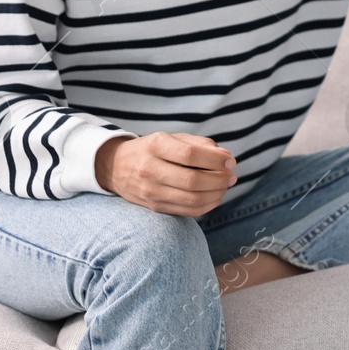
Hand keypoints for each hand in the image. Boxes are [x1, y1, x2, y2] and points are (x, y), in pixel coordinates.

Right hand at [96, 132, 236, 216]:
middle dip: (219, 180)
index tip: (231, 161)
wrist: (116, 167)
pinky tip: (215, 197)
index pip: (190, 155)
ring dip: (216, 194)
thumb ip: (200, 144)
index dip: (215, 160)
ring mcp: (151, 191)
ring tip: (226, 186)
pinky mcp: (154, 207)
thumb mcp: (172, 138)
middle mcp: (150, 169)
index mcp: (156, 146)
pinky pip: (187, 211)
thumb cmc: (153, 149)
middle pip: (192, 180)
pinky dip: (207, 206)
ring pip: (191, 199)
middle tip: (232, 176)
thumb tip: (226, 157)